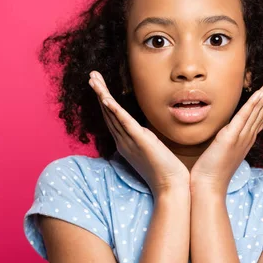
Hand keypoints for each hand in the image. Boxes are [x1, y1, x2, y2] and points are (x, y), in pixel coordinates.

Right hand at [89, 71, 189, 195]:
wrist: (170, 187)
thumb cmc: (164, 170)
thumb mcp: (151, 149)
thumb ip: (145, 139)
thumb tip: (145, 133)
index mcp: (126, 142)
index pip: (112, 117)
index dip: (104, 100)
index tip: (98, 85)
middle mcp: (123, 141)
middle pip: (108, 113)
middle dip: (99, 93)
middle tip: (92, 75)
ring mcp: (129, 141)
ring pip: (112, 114)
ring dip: (102, 96)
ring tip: (94, 80)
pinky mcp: (139, 141)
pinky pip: (124, 123)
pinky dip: (114, 110)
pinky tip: (106, 99)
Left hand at [189, 65, 262, 194]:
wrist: (208, 187)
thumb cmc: (216, 168)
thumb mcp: (233, 147)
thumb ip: (245, 134)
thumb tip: (260, 125)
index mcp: (248, 135)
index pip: (262, 109)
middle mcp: (248, 134)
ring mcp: (241, 135)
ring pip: (258, 107)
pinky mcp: (230, 138)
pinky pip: (244, 118)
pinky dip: (253, 104)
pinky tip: (261, 92)